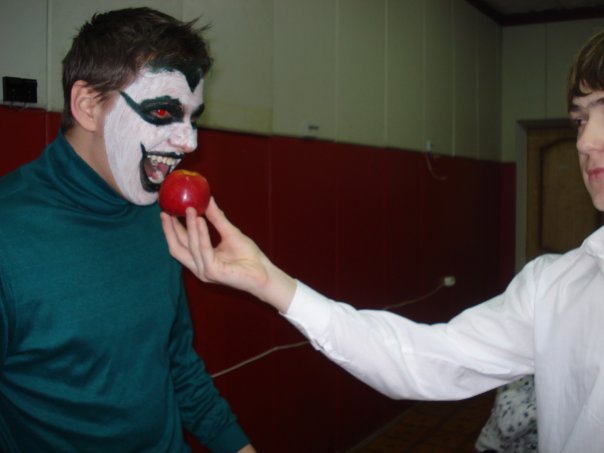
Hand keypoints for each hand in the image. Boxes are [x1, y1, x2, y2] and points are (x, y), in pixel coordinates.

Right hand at [160, 198, 295, 311]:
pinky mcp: (212, 272)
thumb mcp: (230, 232)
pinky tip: (200, 220)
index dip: (172, 229)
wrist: (264, 273)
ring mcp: (204, 271)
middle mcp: (199, 267)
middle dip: (170, 230)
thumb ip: (217, 219)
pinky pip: (204, 249)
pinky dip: (201, 234)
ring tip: (190, 209)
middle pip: (177, 248)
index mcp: (201, 259)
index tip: (167, 212)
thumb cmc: (249, 256)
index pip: (181, 244)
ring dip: (189, 227)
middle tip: (166, 211)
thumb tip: (208, 200)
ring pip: (190, 246)